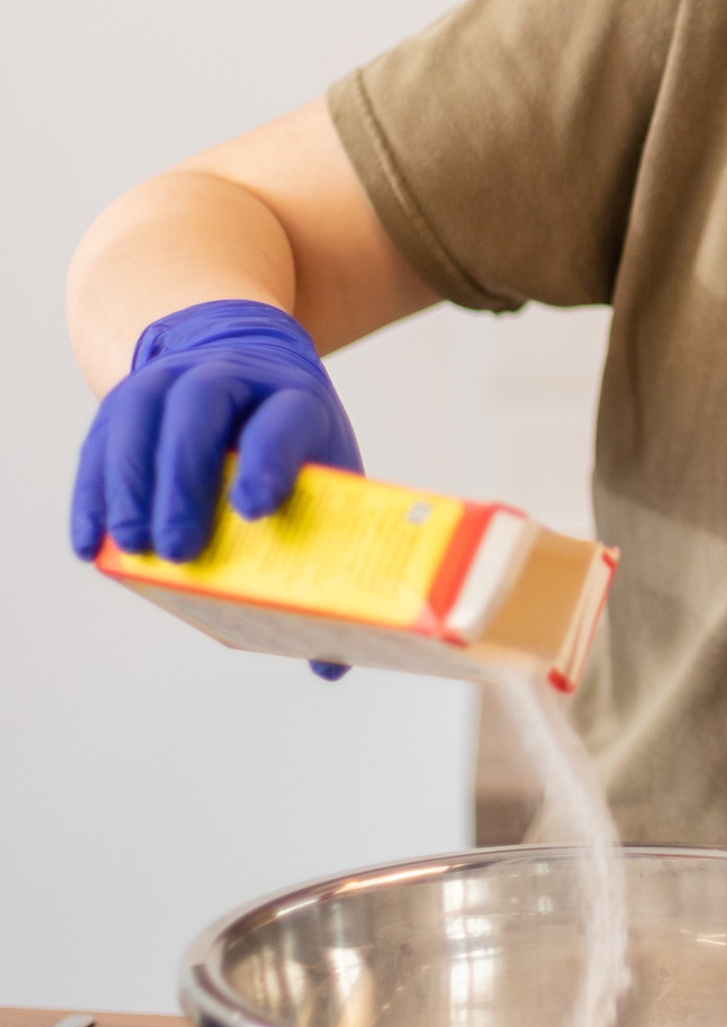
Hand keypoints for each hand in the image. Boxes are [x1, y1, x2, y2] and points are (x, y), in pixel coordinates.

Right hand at [71, 300, 361, 679]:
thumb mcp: (330, 475)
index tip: (255, 511)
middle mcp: (234, 377)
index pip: (284, 419)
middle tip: (181, 551)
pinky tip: (93, 544)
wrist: (250, 362)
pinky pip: (103, 437)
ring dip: (131, 484)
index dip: (270, 461)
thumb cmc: (296, 440)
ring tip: (135, 550)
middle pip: (201, 409)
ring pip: (144, 413)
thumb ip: (333, 554)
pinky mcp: (131, 396)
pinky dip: (94, 492)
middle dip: (186, 479)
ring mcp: (176, 378)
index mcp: (297, 398)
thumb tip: (331, 664)